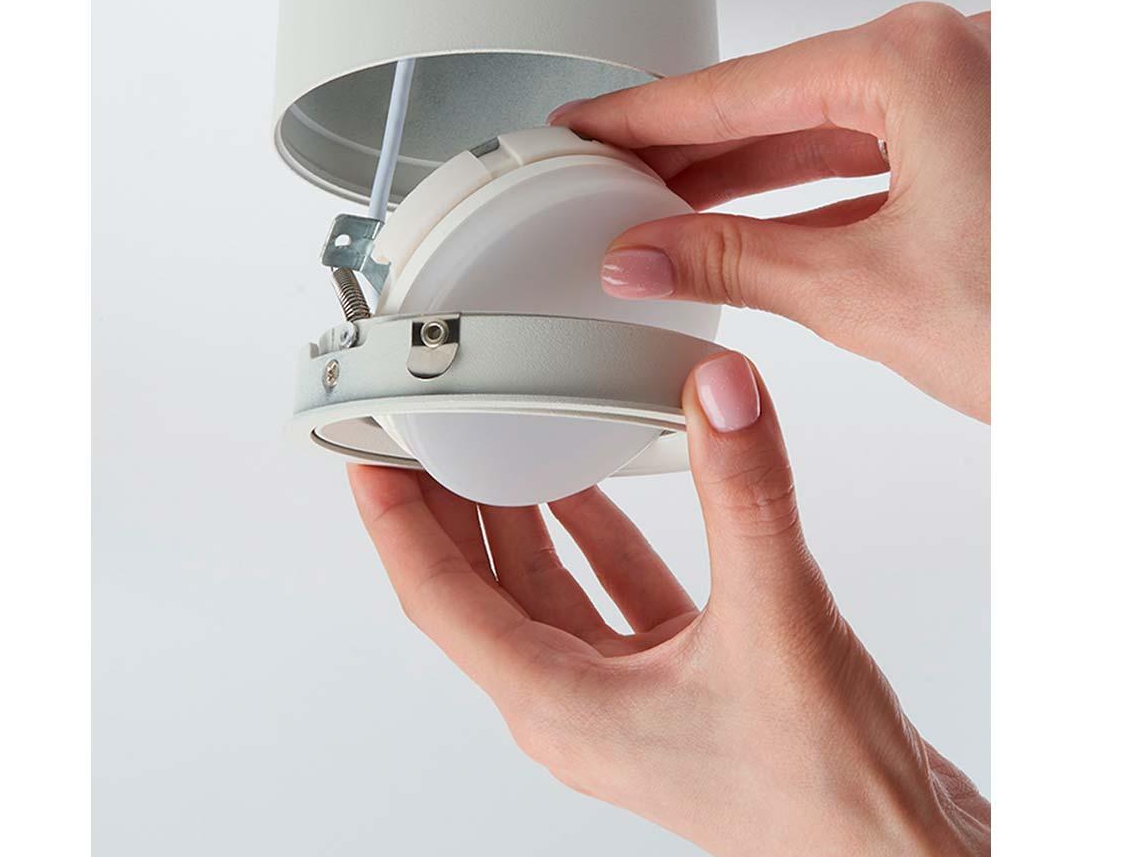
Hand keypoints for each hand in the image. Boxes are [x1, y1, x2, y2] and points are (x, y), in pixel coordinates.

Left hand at [348, 352, 989, 855]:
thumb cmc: (826, 796)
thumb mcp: (776, 621)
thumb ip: (744, 496)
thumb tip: (719, 395)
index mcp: (562, 704)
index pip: (439, 600)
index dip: (395, 523)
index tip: (368, 458)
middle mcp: (577, 700)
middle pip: (479, 587)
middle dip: (443, 507)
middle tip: (423, 432)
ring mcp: (624, 691)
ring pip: (543, 586)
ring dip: (516, 515)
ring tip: (493, 443)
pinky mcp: (674, 677)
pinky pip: (608, 591)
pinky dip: (591, 534)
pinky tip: (592, 485)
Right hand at [550, 2, 990, 420]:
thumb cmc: (1063, 326)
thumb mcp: (867, 292)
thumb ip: (736, 260)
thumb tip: (647, 253)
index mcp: (918, 62)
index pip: (734, 90)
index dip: (642, 117)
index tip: (586, 126)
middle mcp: (952, 58)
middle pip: (774, 100)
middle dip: (685, 149)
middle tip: (606, 174)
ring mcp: (976, 97)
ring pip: (821, 128)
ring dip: (741, 173)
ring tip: (659, 204)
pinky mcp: (988, 144)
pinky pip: (869, 155)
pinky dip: (806, 191)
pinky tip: (747, 221)